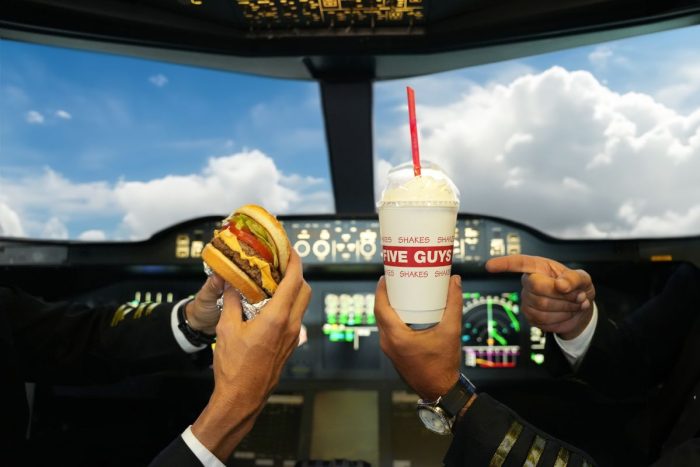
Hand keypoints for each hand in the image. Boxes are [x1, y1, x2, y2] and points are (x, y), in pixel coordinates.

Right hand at [191, 250, 310, 460]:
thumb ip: (231, 302)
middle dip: (297, 273)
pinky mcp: (290, 345)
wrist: (242, 398)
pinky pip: (294, 318)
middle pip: (305, 290)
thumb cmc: (234, 367)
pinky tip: (270, 305)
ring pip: (301, 305)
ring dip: (293, 290)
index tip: (290, 250)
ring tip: (274, 282)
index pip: (294, 281)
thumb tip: (232, 283)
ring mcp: (292, 337)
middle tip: (281, 264)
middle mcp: (290, 325)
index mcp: (277, 318)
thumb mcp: (226, 329)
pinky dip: (288, 305)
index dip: (295, 262)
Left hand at [375, 275, 462, 400]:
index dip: (381, 290)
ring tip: (402, 293)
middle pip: (380, 312)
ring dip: (389, 307)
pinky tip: (406, 312)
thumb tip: (454, 282)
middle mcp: (388, 343)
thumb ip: (454, 304)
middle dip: (386, 295)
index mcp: (396, 337)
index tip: (386, 276)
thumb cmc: (443, 365)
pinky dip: (394, 318)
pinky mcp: (394, 353)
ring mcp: (389, 349)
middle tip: (396, 281)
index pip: (380, 307)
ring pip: (383, 322)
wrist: (441, 390)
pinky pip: (389, 330)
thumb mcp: (451, 331)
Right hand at [485, 254, 594, 339]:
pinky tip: (566, 313)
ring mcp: (527, 300)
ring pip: (541, 307)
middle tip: (578, 295)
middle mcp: (529, 282)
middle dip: (562, 295)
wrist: (580, 310)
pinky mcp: (530, 316)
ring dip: (565, 307)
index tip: (489, 266)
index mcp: (539, 267)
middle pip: (537, 289)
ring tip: (574, 304)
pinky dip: (561, 318)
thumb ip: (574, 279)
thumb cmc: (578, 288)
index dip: (504, 264)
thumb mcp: (583, 278)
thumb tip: (560, 285)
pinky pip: (543, 320)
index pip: (519, 263)